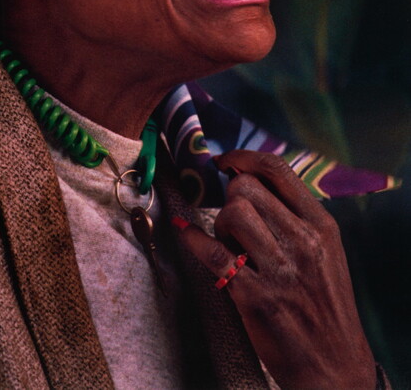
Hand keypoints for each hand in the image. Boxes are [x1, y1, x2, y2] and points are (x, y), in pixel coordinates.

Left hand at [176, 150, 376, 389]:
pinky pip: (213, 253)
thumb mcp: (325, 250)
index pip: (277, 170)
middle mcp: (303, 242)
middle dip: (230, 196)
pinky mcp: (256, 297)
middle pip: (247, 187)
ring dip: (220, 222)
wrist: (336, 365)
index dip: (244, 157)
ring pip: (232, 214)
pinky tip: (185, 231)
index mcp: (321, 225)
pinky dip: (192, 238)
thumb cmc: (325, 303)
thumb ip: (294, 215)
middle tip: (232, 218)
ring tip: (229, 241)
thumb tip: (248, 178)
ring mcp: (280, 270)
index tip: (225, 161)